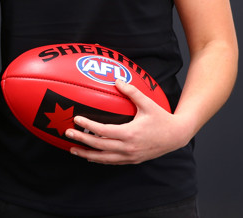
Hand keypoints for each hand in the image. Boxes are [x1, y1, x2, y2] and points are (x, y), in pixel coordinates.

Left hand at [65, 80, 190, 164]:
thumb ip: (132, 91)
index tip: (76, 119)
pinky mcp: (132, 160)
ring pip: (104, 158)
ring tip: (72, 150)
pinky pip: (112, 162)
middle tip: (67, 133)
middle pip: (100, 146)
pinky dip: (99, 160)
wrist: (176, 136)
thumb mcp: (147, 103)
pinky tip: (90, 157)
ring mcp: (130, 156)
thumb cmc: (161, 118)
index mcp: (130, 134)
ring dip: (87, 155)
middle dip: (81, 141)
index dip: (88, 126)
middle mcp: (128, 148)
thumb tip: (117, 80)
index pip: (103, 131)